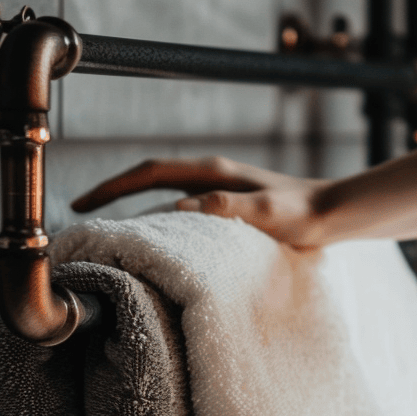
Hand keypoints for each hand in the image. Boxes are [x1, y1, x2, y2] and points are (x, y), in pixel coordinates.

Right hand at [71, 156, 329, 248]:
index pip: (149, 172)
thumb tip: (183, 207)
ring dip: (135, 208)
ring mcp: (218, 190)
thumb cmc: (304, 213)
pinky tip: (159, 243)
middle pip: (148, 179)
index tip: (84, 202)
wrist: (333, 214)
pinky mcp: (227, 206)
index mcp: (212, 173)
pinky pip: (182, 210)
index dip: (113, 186)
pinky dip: (161, 221)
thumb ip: (229, 206)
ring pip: (163, 195)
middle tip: (83, 215)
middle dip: (113, 194)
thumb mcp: (268, 210)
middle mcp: (210, 176)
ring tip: (112, 232)